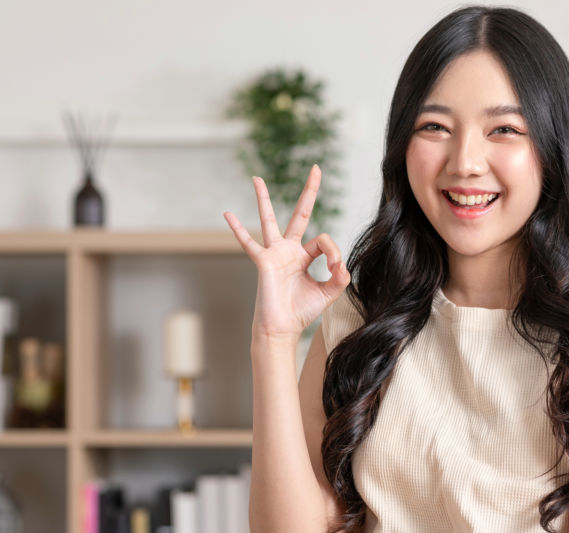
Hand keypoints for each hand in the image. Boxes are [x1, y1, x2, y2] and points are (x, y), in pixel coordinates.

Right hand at [223, 165, 349, 342]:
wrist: (282, 328)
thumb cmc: (302, 311)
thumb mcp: (329, 293)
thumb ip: (340, 276)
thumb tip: (341, 262)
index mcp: (305, 256)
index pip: (324, 240)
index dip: (334, 252)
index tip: (336, 267)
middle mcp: (289, 250)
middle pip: (300, 214)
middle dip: (309, 192)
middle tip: (316, 168)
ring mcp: (274, 253)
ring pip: (269, 220)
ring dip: (264, 198)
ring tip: (257, 178)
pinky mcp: (264, 261)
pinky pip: (248, 243)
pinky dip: (237, 229)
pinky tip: (227, 214)